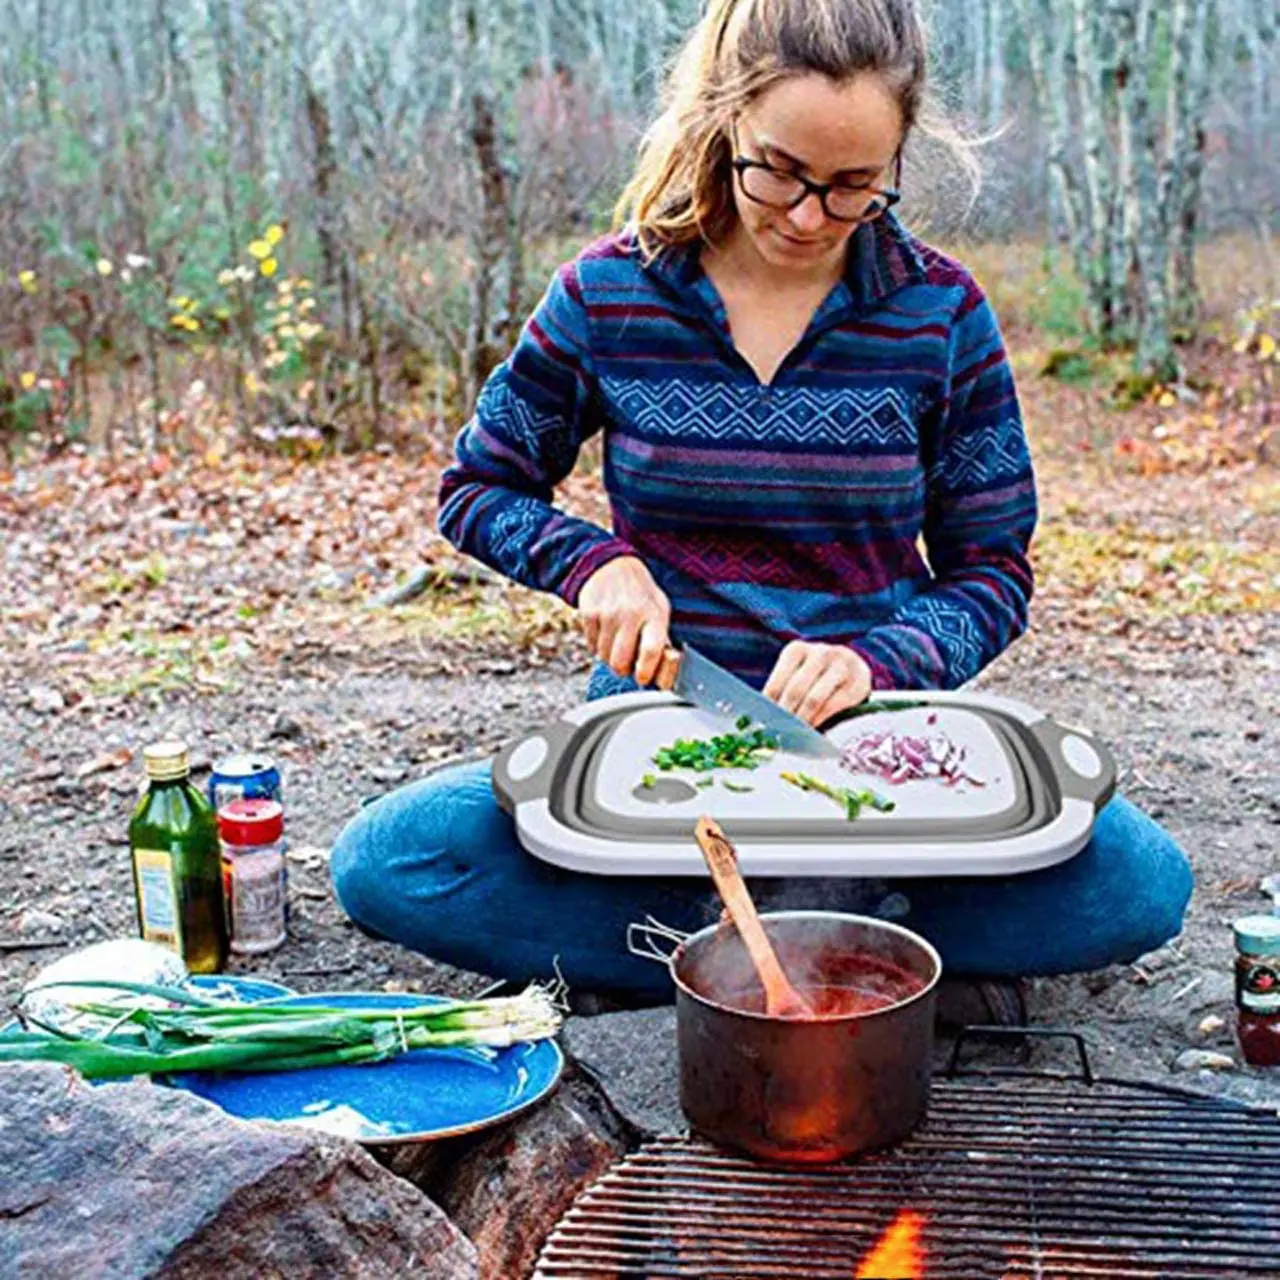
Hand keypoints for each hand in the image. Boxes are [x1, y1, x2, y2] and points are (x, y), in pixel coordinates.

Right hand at [576, 556, 671, 685]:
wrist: (612, 565)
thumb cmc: (640, 593)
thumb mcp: (659, 609)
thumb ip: (661, 638)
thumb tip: (662, 673)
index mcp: (654, 615)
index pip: (650, 651)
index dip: (646, 671)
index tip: (643, 677)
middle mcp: (630, 614)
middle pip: (621, 662)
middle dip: (623, 670)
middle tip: (627, 663)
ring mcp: (607, 614)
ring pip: (604, 658)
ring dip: (610, 658)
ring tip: (617, 642)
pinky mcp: (589, 614)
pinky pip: (591, 647)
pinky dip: (598, 647)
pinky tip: (605, 632)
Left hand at [763, 641, 871, 726]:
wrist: (852, 665)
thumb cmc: (815, 675)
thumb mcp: (797, 673)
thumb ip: (782, 691)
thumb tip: (760, 718)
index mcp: (797, 650)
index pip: (777, 683)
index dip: (769, 707)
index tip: (765, 725)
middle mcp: (820, 653)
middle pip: (795, 691)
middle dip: (786, 716)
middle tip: (779, 735)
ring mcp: (841, 666)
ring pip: (814, 699)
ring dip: (802, 720)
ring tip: (794, 734)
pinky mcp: (858, 682)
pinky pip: (833, 706)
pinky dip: (820, 721)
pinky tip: (813, 730)